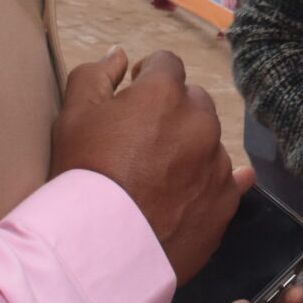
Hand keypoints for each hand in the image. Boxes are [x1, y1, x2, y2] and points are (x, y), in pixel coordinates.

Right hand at [51, 47, 250, 282]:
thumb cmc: (82, 175)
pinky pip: (229, 181)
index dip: (148, 77)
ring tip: (159, 177)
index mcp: (164, 94)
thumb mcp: (73, 116)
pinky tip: (192, 194)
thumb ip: (95, 75)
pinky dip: (210, 183)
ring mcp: (217, 163)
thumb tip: (118, 54)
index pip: (166, 65)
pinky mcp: (226, 201)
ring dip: (191, 149)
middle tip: (143, 141)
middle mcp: (200, 122)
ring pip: (210, 142)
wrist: (101, 247)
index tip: (134, 95)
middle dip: (173, 112)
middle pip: (193, 102)